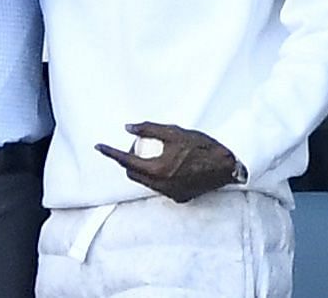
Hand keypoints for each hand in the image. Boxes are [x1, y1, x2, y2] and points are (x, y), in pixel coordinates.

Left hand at [96, 122, 241, 202]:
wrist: (228, 165)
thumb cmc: (202, 146)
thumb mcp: (175, 132)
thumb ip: (149, 129)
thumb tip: (128, 127)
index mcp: (158, 170)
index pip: (126, 161)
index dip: (111, 153)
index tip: (99, 147)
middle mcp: (162, 186)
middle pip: (133, 175)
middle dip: (128, 161)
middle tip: (136, 146)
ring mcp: (171, 194)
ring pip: (146, 182)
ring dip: (142, 169)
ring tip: (151, 153)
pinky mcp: (180, 198)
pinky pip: (159, 187)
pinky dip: (156, 176)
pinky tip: (167, 164)